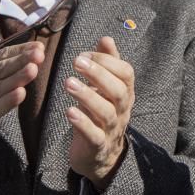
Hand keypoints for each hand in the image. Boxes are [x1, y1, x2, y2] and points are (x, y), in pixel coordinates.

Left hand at [65, 36, 134, 190]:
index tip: (85, 54)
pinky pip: (94, 135)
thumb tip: (107, 38)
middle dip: (99, 74)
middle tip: (76, 61)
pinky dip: (83, 123)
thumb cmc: (101, 115)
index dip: (108, 61)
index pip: (126, 74)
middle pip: (118, 91)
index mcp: (125, 93)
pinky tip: (69, 112)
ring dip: (88, 96)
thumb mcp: (105, 89)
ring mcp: (112, 129)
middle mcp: (122, 110)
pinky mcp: (98, 146)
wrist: (101, 156)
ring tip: (68, 83)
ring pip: (106, 112)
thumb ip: (107, 64)